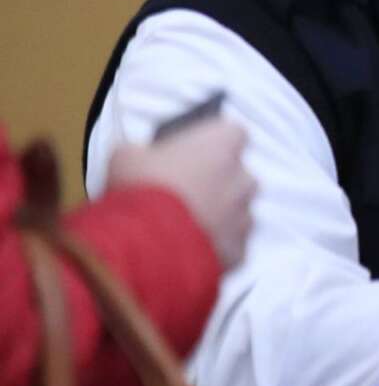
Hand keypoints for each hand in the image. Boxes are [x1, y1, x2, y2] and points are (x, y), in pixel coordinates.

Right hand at [106, 119, 254, 268]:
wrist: (147, 245)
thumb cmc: (141, 190)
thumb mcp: (125, 155)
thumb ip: (143, 151)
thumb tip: (140, 158)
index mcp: (224, 144)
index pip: (231, 134)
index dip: (210, 144)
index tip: (191, 153)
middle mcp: (244, 177)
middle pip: (236, 175)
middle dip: (214, 181)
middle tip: (181, 192)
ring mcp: (246, 216)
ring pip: (236, 211)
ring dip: (216, 215)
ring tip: (181, 224)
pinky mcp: (240, 250)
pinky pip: (229, 244)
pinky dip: (213, 246)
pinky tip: (186, 248)